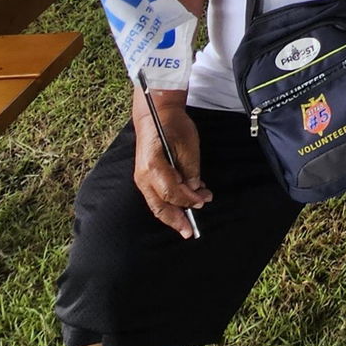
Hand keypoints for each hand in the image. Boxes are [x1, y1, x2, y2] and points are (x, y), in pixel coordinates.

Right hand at [131, 100, 209, 238]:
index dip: (189, 200)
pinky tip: (184, 204)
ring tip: (191, 216)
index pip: (172, 193)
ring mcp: (141, 178)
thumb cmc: (172, 126)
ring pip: (156, 204)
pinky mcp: (144, 177)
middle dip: (175, 220)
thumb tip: (195, 190)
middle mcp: (143, 176)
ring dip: (174, 212)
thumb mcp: (188, 146)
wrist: (154, 112)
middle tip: (190, 232)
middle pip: (159, 206)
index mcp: (153, 166)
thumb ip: (191, 170)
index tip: (204, 200)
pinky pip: (156, 196)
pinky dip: (169, 203)